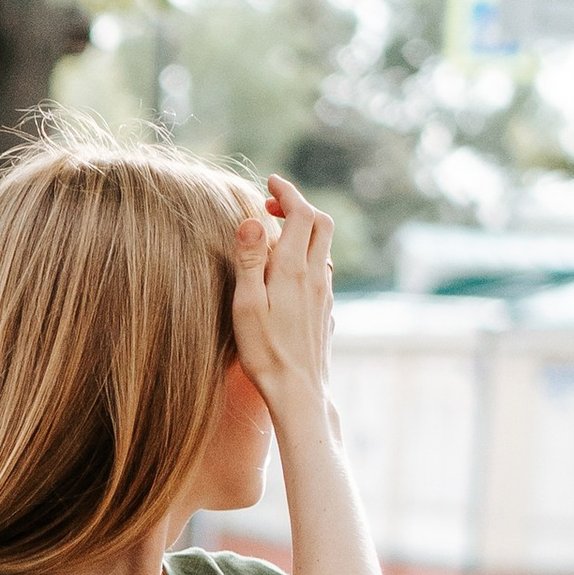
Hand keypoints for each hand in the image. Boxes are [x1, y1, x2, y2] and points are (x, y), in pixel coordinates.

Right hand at [231, 172, 333, 425]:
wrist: (299, 392)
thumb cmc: (265, 353)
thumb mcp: (247, 306)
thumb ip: (250, 261)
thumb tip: (252, 220)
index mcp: (294, 268)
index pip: (301, 213)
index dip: (287, 192)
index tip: (270, 182)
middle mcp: (316, 274)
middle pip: (320, 223)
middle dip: (299, 206)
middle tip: (273, 206)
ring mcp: (325, 293)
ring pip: (324, 246)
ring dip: (305, 231)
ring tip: (279, 236)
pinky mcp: (325, 310)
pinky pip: (323, 270)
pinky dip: (309, 256)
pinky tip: (291, 272)